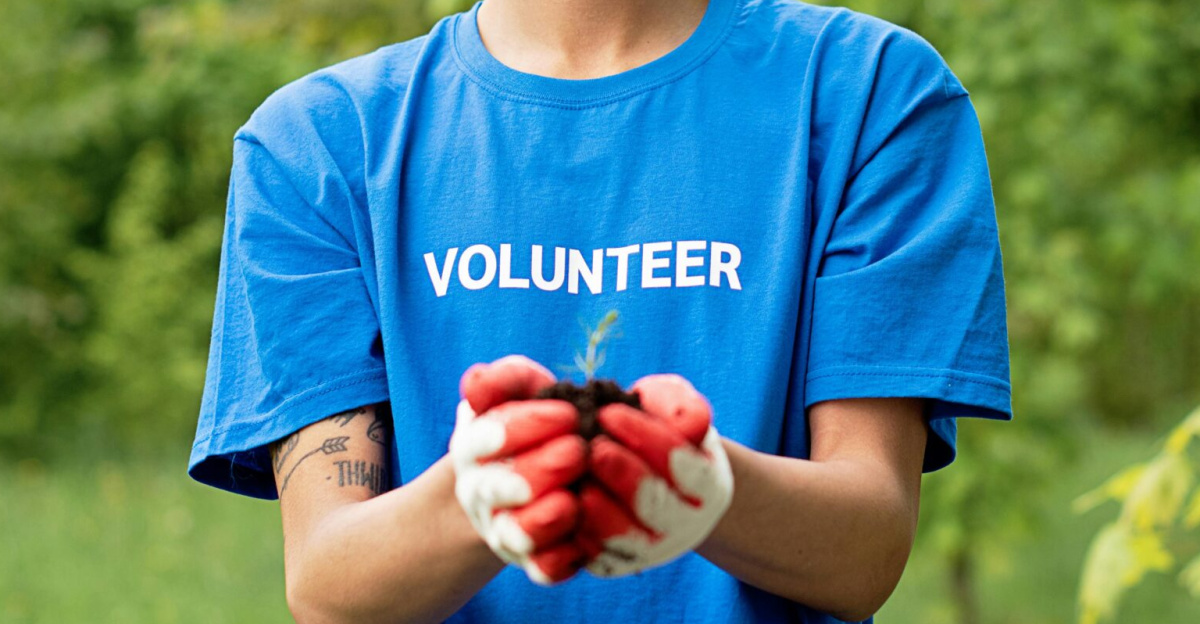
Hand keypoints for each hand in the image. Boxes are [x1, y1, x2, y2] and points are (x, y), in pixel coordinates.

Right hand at [450, 355, 587, 584]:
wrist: (541, 469)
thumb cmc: (535, 419)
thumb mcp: (521, 390)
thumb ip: (504, 379)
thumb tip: (475, 383)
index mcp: (475, 446)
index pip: (488, 437)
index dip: (528, 425)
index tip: (569, 414)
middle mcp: (482, 492)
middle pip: (499, 488)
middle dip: (538, 469)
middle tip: (578, 451)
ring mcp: (505, 529)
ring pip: (515, 533)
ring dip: (543, 519)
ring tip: (572, 502)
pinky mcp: (533, 560)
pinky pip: (541, 569)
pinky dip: (559, 560)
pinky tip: (583, 541)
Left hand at [576, 374, 733, 576]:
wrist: (643, 469)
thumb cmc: (657, 428)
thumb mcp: (672, 406)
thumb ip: (682, 406)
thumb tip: (690, 424)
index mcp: (706, 484)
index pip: (680, 463)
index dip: (644, 437)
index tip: (608, 412)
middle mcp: (686, 524)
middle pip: (655, 506)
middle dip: (622, 475)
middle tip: (592, 448)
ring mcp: (652, 549)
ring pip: (625, 538)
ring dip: (598, 509)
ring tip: (578, 479)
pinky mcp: (616, 564)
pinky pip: (595, 556)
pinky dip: (577, 532)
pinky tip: (562, 502)